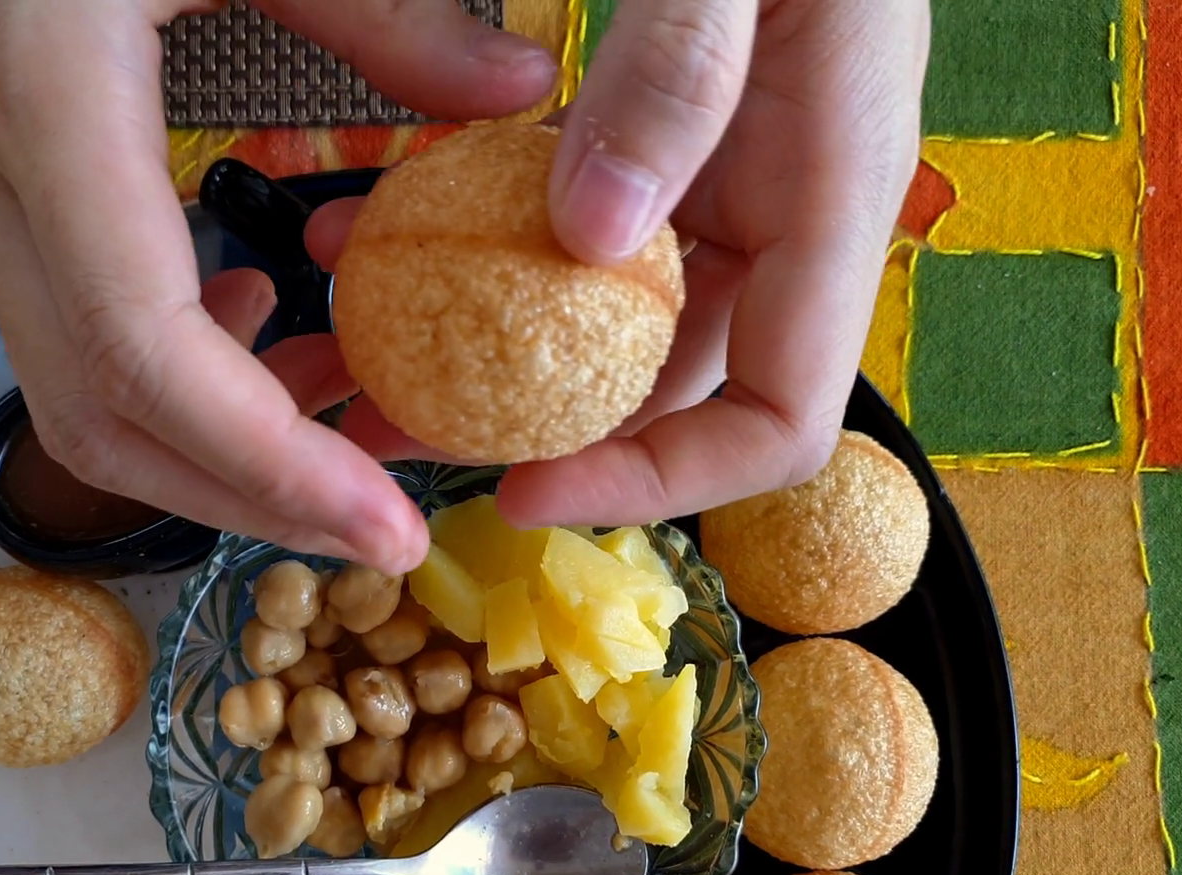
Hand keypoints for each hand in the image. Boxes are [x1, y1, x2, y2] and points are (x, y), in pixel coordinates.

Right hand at [0, 0, 556, 572]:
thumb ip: (382, 8)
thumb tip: (517, 91)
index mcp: (44, 102)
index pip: (144, 353)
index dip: (269, 464)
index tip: (390, 527)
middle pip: (98, 415)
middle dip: (247, 498)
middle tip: (385, 526)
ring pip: (76, 392)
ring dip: (215, 446)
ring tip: (354, 422)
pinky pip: (77, 322)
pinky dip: (181, 368)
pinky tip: (272, 315)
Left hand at [320, 0, 930, 527]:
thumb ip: (682, 80)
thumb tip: (593, 238)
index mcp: (828, 201)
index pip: (776, 421)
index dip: (660, 482)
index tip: (525, 487)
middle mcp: (777, 217)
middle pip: (663, 387)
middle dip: (529, 430)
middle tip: (392, 428)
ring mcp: (714, 182)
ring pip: (595, 313)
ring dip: (477, 342)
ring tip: (352, 348)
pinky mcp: (656, 142)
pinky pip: (562, 221)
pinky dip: (472, 236)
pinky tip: (366, 220)